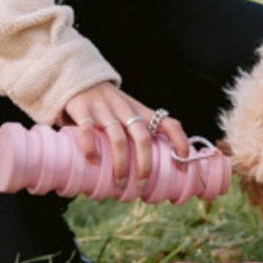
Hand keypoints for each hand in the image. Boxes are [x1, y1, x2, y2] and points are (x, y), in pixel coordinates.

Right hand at [62, 82, 189, 182]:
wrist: (80, 76)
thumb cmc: (109, 105)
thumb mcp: (130, 114)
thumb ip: (138, 135)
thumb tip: (152, 173)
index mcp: (141, 112)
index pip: (169, 124)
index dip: (180, 142)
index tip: (182, 165)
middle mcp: (126, 110)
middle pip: (143, 137)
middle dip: (145, 164)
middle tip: (142, 186)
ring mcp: (104, 109)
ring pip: (118, 137)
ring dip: (120, 163)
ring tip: (120, 183)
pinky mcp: (82, 109)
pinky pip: (88, 129)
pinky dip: (90, 147)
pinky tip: (93, 161)